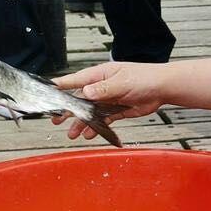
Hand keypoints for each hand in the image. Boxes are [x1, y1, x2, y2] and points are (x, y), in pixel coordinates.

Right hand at [50, 62, 167, 138]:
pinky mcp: (116, 110)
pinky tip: (90, 134)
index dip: (60, 87)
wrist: (163, 88)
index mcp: (99, 75)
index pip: (75, 80)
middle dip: (68, 110)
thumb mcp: (122, 82)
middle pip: (79, 99)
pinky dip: (96, 127)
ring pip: (90, 112)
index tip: (47, 93)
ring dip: (81, 122)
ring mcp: (108, 99)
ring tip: (72, 134)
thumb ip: (103, 89)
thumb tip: (85, 92)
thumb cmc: (145, 78)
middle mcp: (101, 87)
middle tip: (56, 120)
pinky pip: (102, 119)